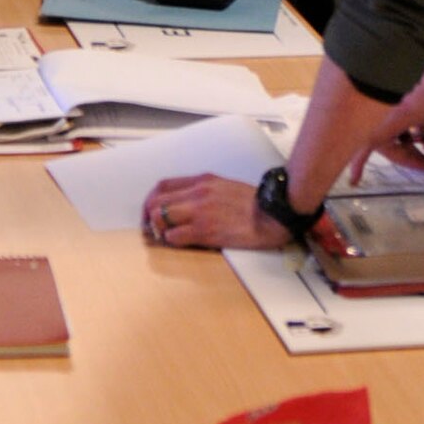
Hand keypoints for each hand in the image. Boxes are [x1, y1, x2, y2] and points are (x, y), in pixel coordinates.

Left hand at [141, 174, 289, 250]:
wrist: (273, 214)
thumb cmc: (254, 204)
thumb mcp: (225, 186)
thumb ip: (204, 191)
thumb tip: (186, 202)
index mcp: (203, 180)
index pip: (163, 185)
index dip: (152, 199)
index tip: (152, 210)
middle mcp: (198, 193)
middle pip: (157, 202)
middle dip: (150, 216)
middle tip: (153, 227)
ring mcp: (200, 211)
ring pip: (161, 218)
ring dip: (159, 229)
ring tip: (165, 235)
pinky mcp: (205, 230)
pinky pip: (174, 236)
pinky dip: (171, 240)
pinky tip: (178, 242)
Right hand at [347, 44, 423, 184]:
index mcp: (396, 116)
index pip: (371, 144)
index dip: (360, 162)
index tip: (354, 179)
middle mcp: (390, 108)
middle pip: (388, 141)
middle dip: (409, 157)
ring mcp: (397, 99)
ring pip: (397, 129)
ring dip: (413, 143)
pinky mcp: (405, 92)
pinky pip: (402, 116)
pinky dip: (415, 128)